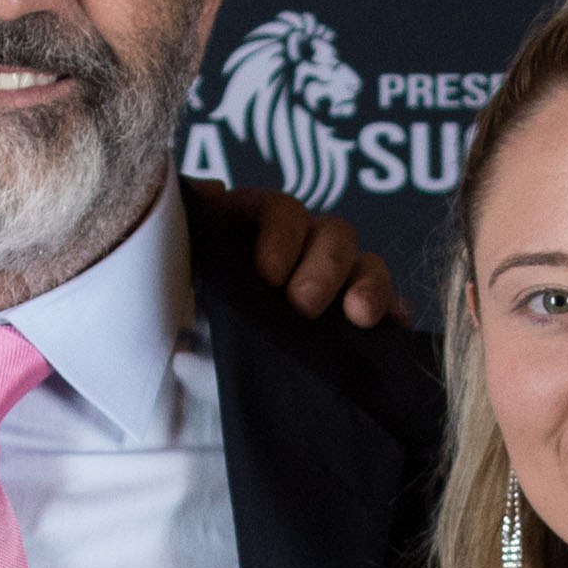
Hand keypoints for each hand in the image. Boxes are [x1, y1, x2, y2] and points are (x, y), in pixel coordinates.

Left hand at [191, 179, 402, 325]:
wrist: (186, 377)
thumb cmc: (178, 314)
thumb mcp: (172, 270)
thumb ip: (184, 230)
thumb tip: (210, 190)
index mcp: (254, 229)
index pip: (279, 211)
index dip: (281, 235)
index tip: (267, 274)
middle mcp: (301, 249)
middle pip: (333, 233)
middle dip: (324, 267)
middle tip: (303, 306)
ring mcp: (333, 284)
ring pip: (365, 265)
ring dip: (367, 285)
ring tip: (359, 316)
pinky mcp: (354, 322)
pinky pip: (387, 308)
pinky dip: (394, 313)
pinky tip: (395, 326)